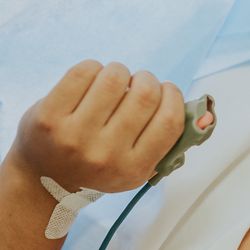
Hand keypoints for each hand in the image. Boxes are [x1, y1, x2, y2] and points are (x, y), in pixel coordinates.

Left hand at [13, 60, 184, 192]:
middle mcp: (105, 154)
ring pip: (115, 76)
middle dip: (146, 80)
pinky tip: (91, 81)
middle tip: (138, 84)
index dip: (172, 95)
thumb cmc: (100, 167)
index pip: (169, 119)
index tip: (165, 92)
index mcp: (134, 168)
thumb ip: (170, 142)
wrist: (43, 181)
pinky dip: (93, 68)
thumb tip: (206, 114)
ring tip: (112, 83)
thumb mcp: (137, 167)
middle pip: (145, 93)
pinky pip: (83, 71)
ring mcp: (73, 135)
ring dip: (119, 72)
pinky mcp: (48, 116)